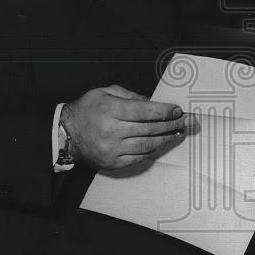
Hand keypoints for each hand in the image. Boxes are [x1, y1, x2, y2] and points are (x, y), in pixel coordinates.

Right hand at [60, 84, 196, 170]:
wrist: (66, 133)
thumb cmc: (87, 110)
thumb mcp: (106, 92)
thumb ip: (131, 96)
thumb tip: (154, 103)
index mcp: (110, 110)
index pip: (144, 111)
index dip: (164, 111)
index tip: (178, 110)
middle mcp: (111, 131)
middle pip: (149, 129)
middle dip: (172, 125)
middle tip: (188, 122)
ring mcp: (112, 149)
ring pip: (147, 145)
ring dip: (166, 139)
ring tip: (179, 133)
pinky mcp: (112, 162)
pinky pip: (138, 157)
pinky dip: (152, 151)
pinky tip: (161, 144)